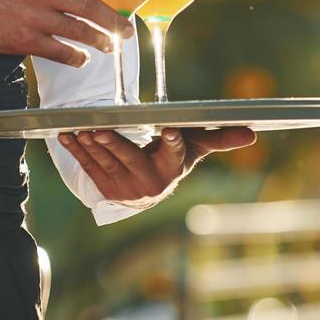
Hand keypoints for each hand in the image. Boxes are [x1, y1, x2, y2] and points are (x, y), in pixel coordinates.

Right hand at [0, 0, 134, 66]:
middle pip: (85, 5)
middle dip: (111, 19)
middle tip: (126, 29)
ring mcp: (33, 18)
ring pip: (77, 31)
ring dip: (99, 40)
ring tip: (110, 45)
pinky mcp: (26, 41)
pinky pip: (59, 51)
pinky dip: (76, 56)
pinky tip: (82, 58)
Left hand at [58, 126, 257, 201]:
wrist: (146, 188)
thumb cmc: (172, 157)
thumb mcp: (193, 147)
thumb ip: (218, 138)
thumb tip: (253, 133)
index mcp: (172, 168)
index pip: (174, 153)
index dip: (171, 141)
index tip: (167, 129)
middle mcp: (149, 182)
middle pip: (130, 158)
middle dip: (114, 143)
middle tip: (100, 129)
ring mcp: (125, 188)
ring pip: (106, 163)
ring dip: (91, 146)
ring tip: (80, 129)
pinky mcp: (105, 190)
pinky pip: (88, 168)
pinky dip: (76, 152)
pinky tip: (66, 136)